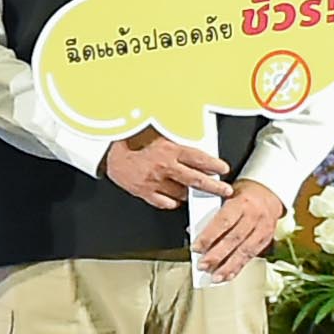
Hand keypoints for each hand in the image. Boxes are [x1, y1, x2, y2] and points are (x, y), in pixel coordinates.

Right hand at [101, 128, 232, 211]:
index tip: (223, 169)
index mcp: (169, 149)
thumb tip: (196, 135)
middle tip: (225, 191)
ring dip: (192, 193)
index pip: (199, 159)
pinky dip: (173, 202)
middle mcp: (164, 167)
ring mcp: (155, 182)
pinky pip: (165, 202)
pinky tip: (177, 199)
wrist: (107, 153)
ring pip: (182, 194)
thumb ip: (176, 135)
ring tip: (198, 193)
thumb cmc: (130, 140)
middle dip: (215, 187)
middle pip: (196, 180)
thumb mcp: (157, 131)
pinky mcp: (145, 192)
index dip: (215, 165)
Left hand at [194, 180, 286, 275]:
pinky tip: (228, 275)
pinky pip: (252, 256)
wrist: (269, 192)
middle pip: (234, 239)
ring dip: (228, 266)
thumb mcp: (226, 195)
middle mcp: (254, 216)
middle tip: (202, 265)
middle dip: (217, 255)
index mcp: (242, 202)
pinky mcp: (266, 239)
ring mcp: (263, 229)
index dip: (209, 236)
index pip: (224, 221)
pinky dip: (238, 267)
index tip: (196, 247)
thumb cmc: (243, 193)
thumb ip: (211, 211)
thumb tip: (192, 230)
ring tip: (215, 277)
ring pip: (244, 251)